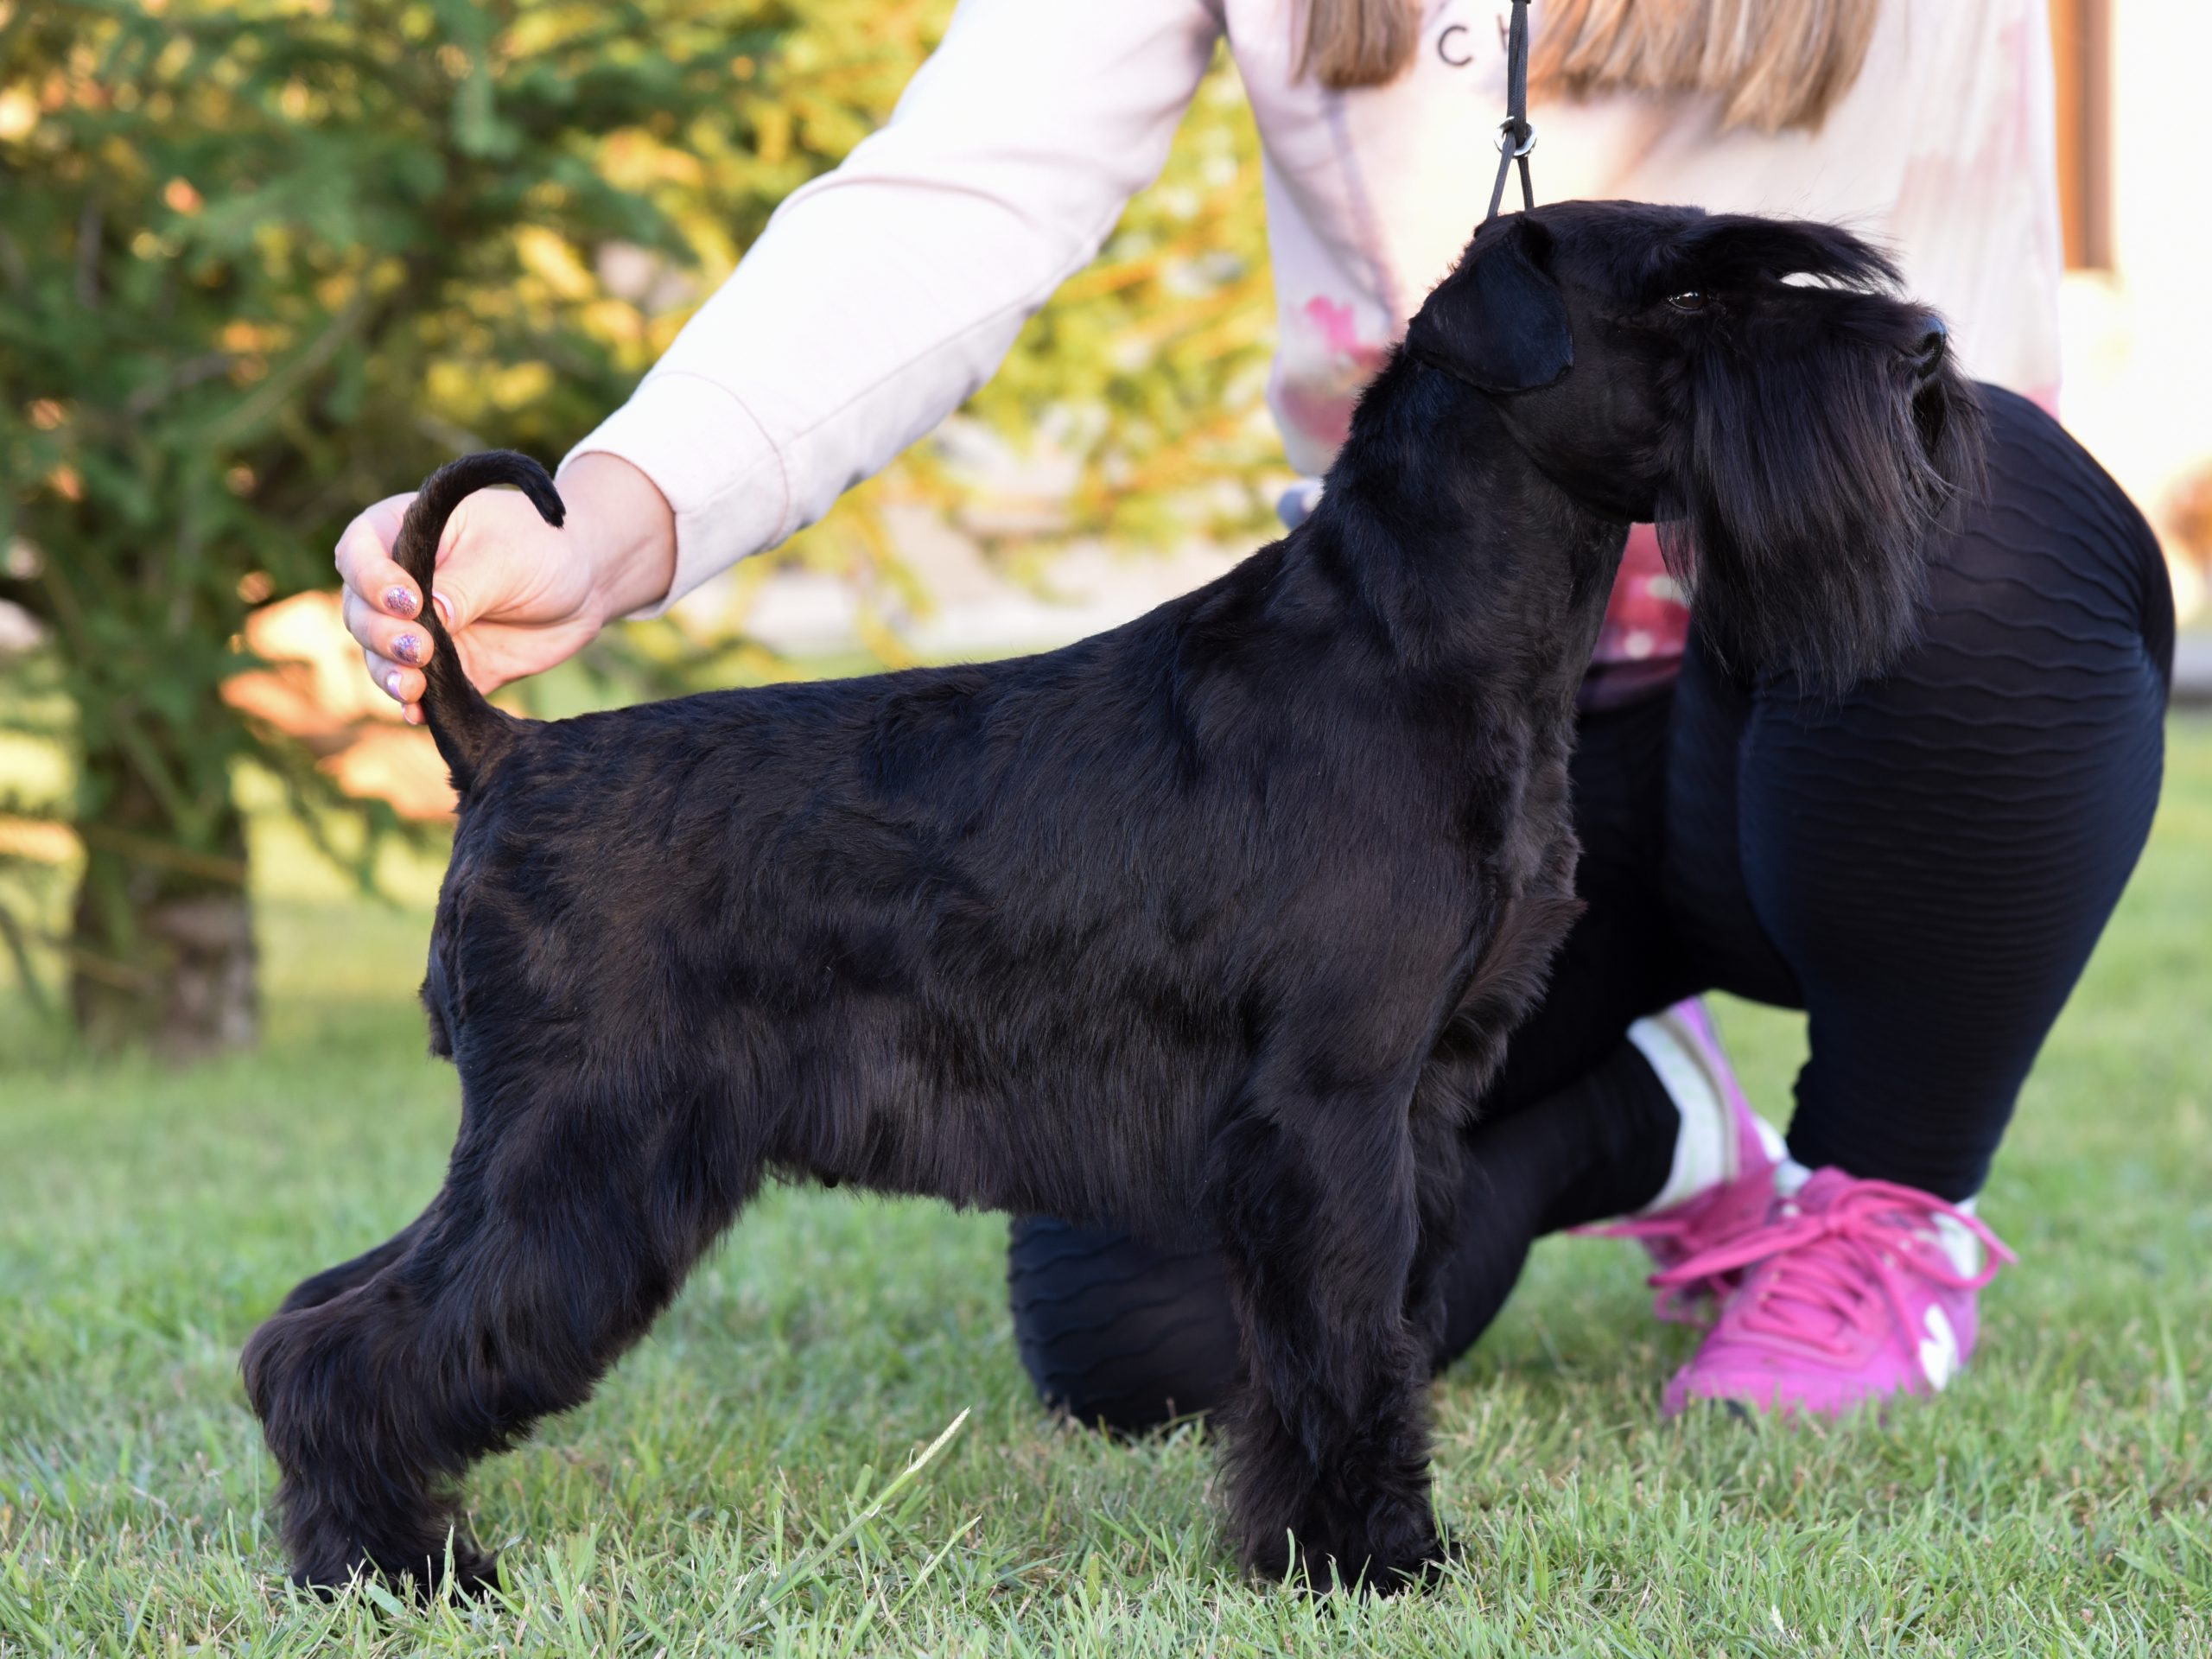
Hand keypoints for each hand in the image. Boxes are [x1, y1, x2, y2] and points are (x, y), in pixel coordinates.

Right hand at [335, 453, 678, 724]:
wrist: (586, 583)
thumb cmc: (544, 548)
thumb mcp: (506, 556)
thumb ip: (465, 586)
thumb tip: (429, 617)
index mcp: (404, 533)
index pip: (359, 554)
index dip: (371, 580)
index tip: (407, 601)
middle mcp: (401, 584)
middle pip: (360, 612)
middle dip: (380, 634)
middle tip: (417, 648)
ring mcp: (420, 628)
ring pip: (379, 656)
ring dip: (388, 673)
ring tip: (411, 687)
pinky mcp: (446, 668)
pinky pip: (417, 691)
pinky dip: (414, 704)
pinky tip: (418, 713)